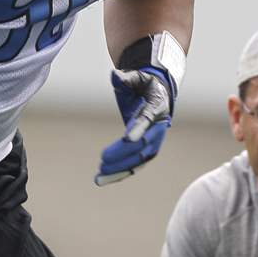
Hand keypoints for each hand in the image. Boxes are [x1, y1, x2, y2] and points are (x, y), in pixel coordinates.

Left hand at [95, 66, 173, 185]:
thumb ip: (126, 79)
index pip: (148, 120)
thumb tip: (115, 76)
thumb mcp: (137, 77)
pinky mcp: (146, 150)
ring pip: (139, 161)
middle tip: (103, 160)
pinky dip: (119, 173)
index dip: (138, 129)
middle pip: (142, 145)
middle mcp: (158, 128)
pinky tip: (103, 179)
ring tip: (99, 177)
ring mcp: (153, 141)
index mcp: (157, 107)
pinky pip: (134, 165)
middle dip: (124, 154)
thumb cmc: (144, 84)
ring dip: (120, 170)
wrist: (157, 93)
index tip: (126, 139)